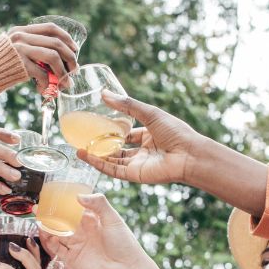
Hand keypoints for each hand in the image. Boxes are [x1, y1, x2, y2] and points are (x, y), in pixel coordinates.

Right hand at [7, 22, 78, 92]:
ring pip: (53, 56)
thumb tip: (55, 63)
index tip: (75, 50)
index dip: (66, 38)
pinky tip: (46, 91)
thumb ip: (30, 51)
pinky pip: (42, 73)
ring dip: (63, 72)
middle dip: (70, 58)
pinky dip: (48, 84)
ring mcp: (20, 49)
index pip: (51, 28)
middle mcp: (21, 37)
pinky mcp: (19, 64)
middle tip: (74, 71)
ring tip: (65, 84)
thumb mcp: (13, 52)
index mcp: (21, 31)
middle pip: (56, 42)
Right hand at [40, 193, 150, 268]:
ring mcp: (77, 246)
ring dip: (47, 228)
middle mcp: (82, 232)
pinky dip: (51, 243)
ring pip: (57, 234)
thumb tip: (79, 196)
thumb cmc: (125, 244)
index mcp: (91, 221)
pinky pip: (58, 250)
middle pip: (61, 222)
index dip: (61, 204)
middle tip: (37, 208)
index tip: (50, 197)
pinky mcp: (73, 259)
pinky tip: (49, 236)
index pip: (72, 209)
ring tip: (39, 220)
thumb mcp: (113, 219)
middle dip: (49, 215)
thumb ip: (98, 204)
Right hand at [77, 92, 202, 185]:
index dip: (115, 129)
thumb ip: (127, 105)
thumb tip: (104, 94)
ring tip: (79, 149)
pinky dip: (100, 164)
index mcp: (150, 135)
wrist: (188, 155)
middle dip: (102, 146)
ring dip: (96, 156)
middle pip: (118, 149)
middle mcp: (143, 151)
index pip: (128, 133)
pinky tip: (87, 157)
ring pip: (113, 161)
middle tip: (85, 139)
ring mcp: (138, 164)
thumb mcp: (149, 113)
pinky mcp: (135, 175)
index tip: (98, 124)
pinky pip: (114, 170)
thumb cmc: (176, 132)